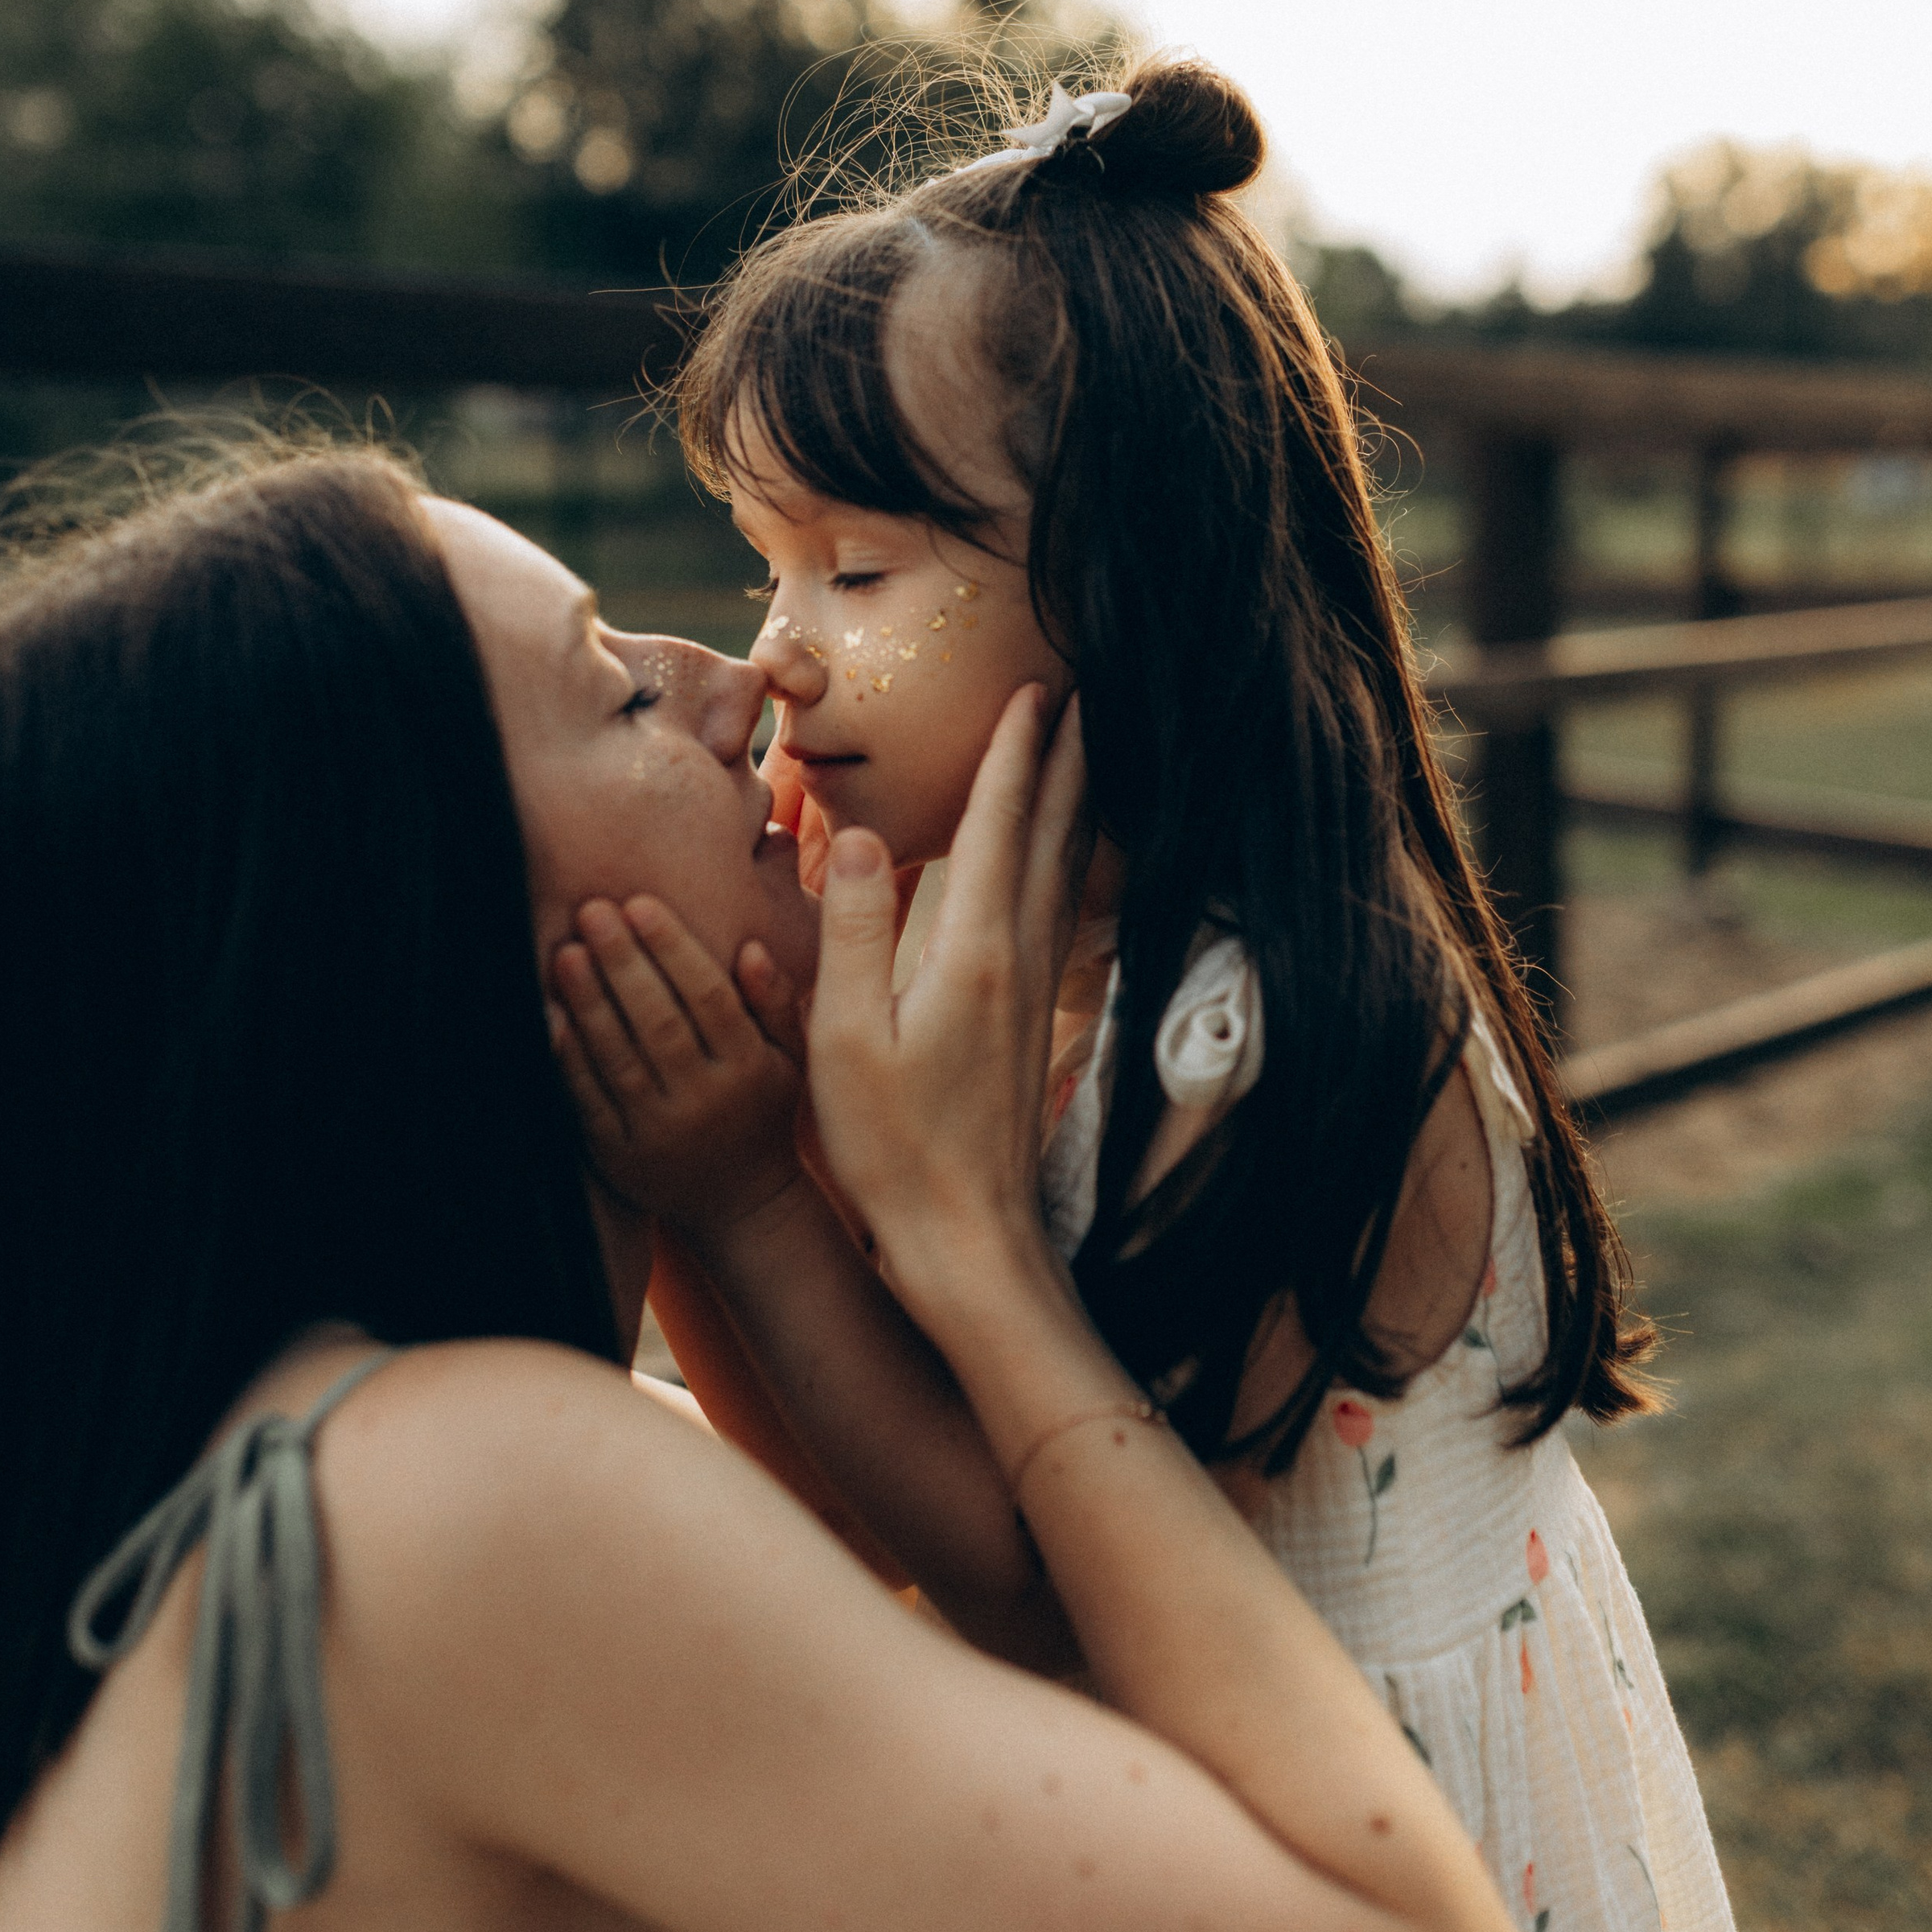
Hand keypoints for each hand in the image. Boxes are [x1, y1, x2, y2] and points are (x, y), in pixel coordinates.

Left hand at [550, 898, 805, 1245]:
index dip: (674, 948)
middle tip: (592, 909)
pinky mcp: (621, 1156)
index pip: (709, 997)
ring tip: (566, 951)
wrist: (744, 1204)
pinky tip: (549, 1017)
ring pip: (621, 1059)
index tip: (641, 902)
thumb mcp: (792, 1057)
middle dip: (624, 963)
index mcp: (749, 1066)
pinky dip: (568, 1061)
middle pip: (660, 1023)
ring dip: (590, 1004)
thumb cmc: (764, 1109)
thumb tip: (751, 945)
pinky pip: (589, 1103)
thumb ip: (776, 1000)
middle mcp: (707, 1098)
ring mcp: (660, 1130)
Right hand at [805, 689, 1086, 1314]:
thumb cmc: (894, 1150)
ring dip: (1075, 805)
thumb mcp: (845, 1040)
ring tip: (1083, 754)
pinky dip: (1066, 862)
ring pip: (1065, 871)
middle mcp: (1018, 960)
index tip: (1034, 690)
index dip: (1015, 755)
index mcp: (973, 952)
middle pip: (1054, 836)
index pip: (999, 827)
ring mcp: (1034, 991)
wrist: (969, 1240)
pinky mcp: (1032, 1020)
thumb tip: (856, 836)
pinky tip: (1063, 862)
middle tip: (1086, 695)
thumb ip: (852, 932)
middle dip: (1068, 761)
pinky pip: (1059, 912)